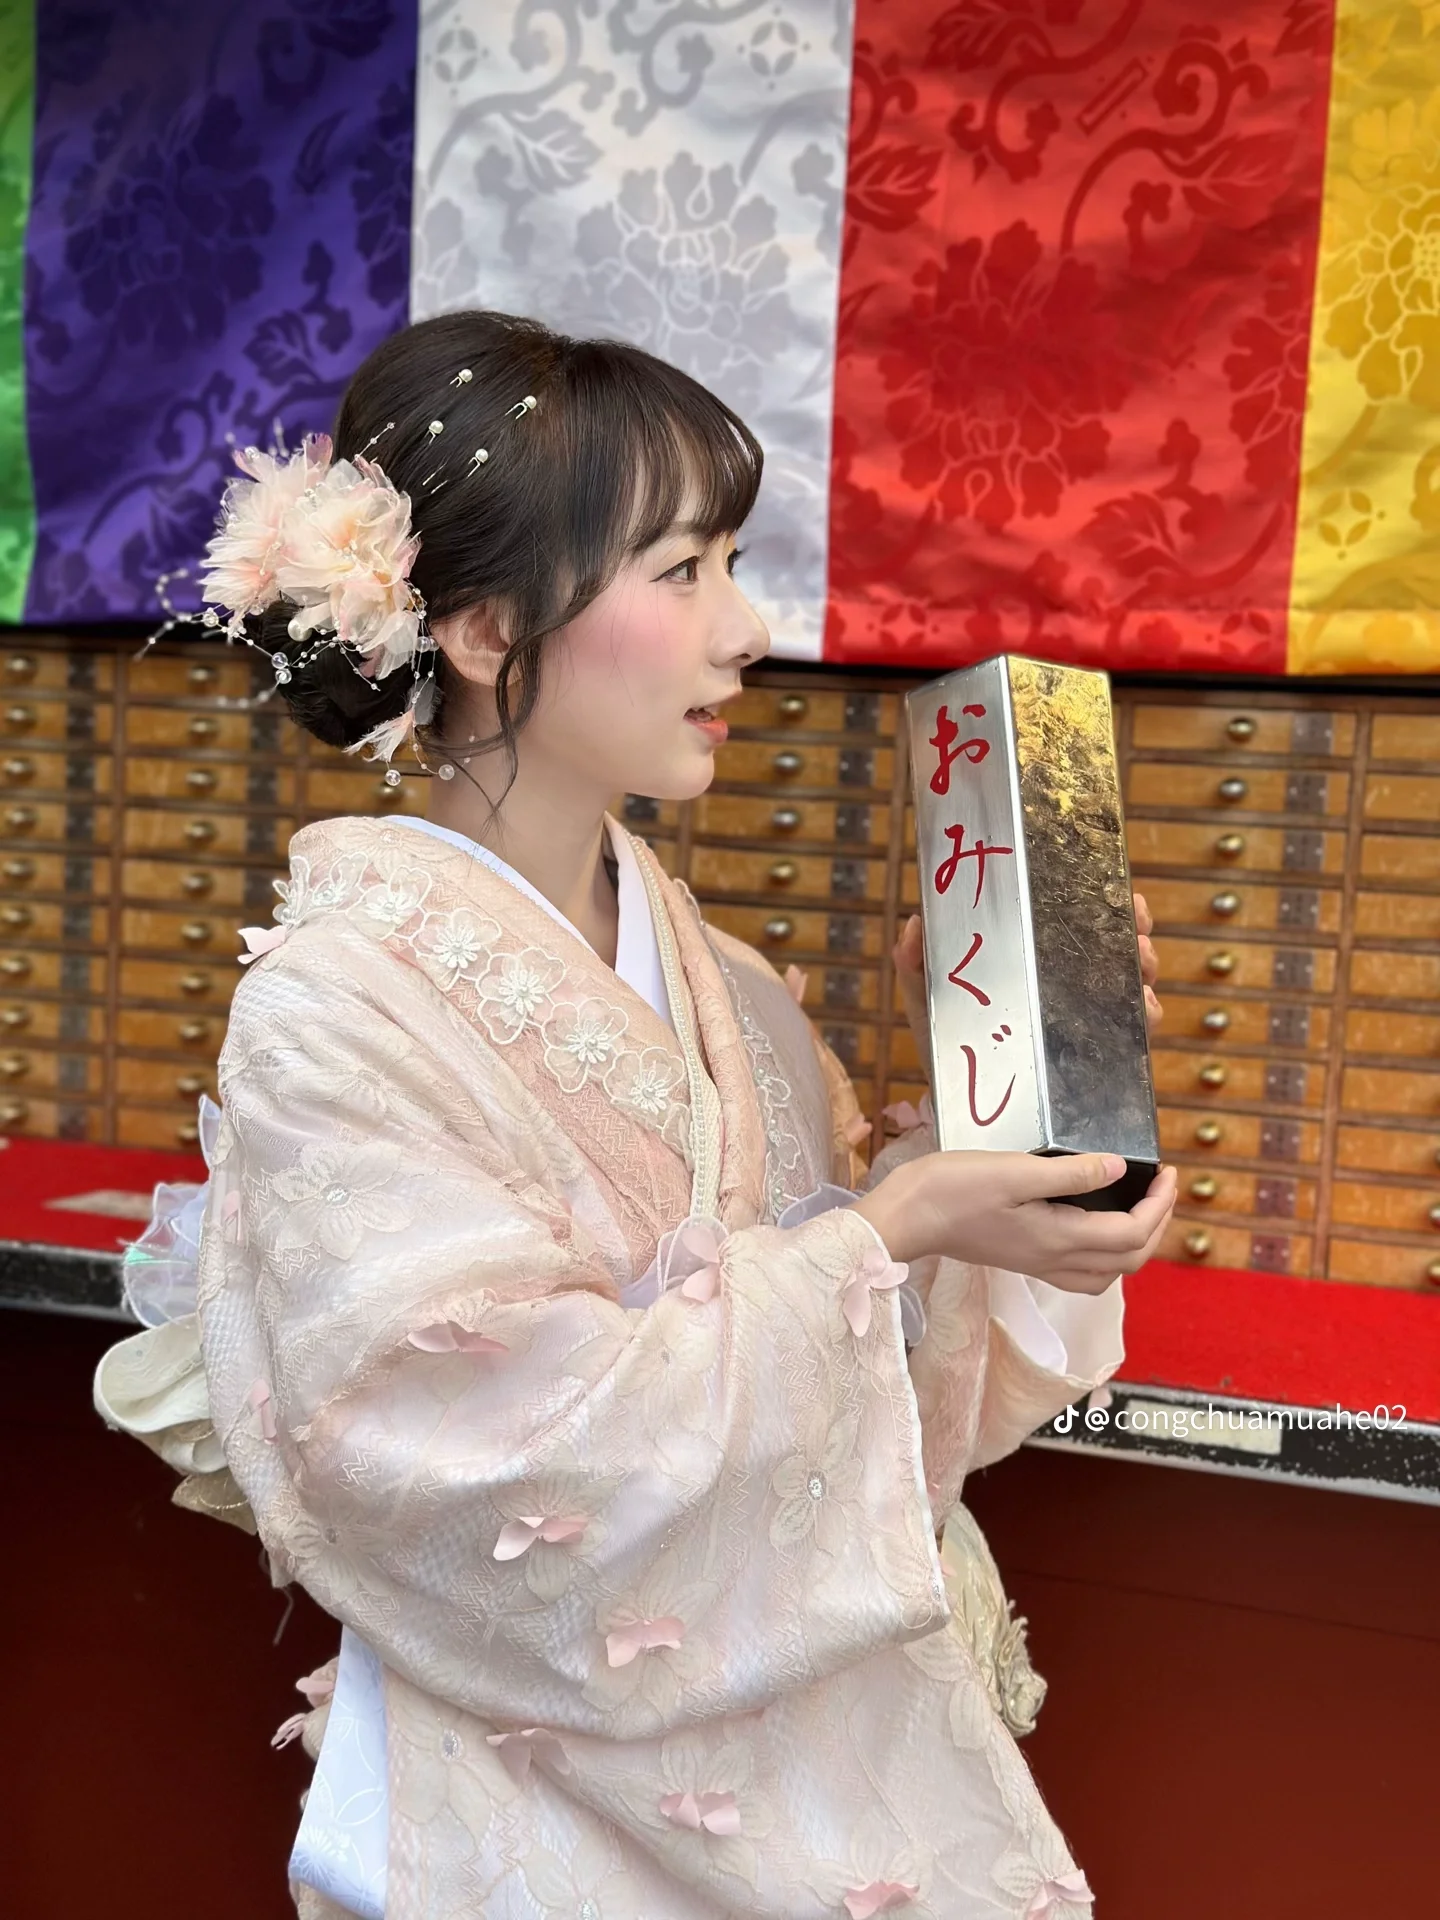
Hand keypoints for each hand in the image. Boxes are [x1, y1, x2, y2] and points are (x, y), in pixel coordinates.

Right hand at [853, 1150, 1176, 1293]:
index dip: (1159, 1205)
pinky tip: (1097, 1227)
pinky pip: (1083, 1272)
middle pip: (1129, 1260)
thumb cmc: (954, 1188)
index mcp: (1059, 1239)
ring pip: (1109, 1273)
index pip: (1132, 1234)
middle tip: (1161, 1185)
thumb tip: (1119, 1169)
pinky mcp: (1024, 1259)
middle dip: (1157, 1224)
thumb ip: (1070, 1173)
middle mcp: (1055, 1260)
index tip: (1166, 1170)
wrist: (908, 1216)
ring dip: (1135, 1244)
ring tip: (1139, 1206)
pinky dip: (1106, 1254)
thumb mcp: (1014, 1171)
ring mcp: (1039, 1264)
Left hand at [893, 891, 1162, 1068]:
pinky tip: (1143, 1007)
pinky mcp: (1098, 1058)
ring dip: (1145, 968)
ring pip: (1133, 985)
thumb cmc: (945, 1043)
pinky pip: (1135, 1032)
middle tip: (1137, 930)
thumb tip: (914, 923)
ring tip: (1141, 963)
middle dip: (1136, 933)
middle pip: (1116, 949)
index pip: (1077, 925)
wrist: (960, 1108)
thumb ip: (915, 963)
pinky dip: (1147, 1015)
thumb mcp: (927, 998)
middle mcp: (1067, 988)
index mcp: (1033, 963)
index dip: (1107, 906)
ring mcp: (1087, 1021)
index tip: (1126, 898)